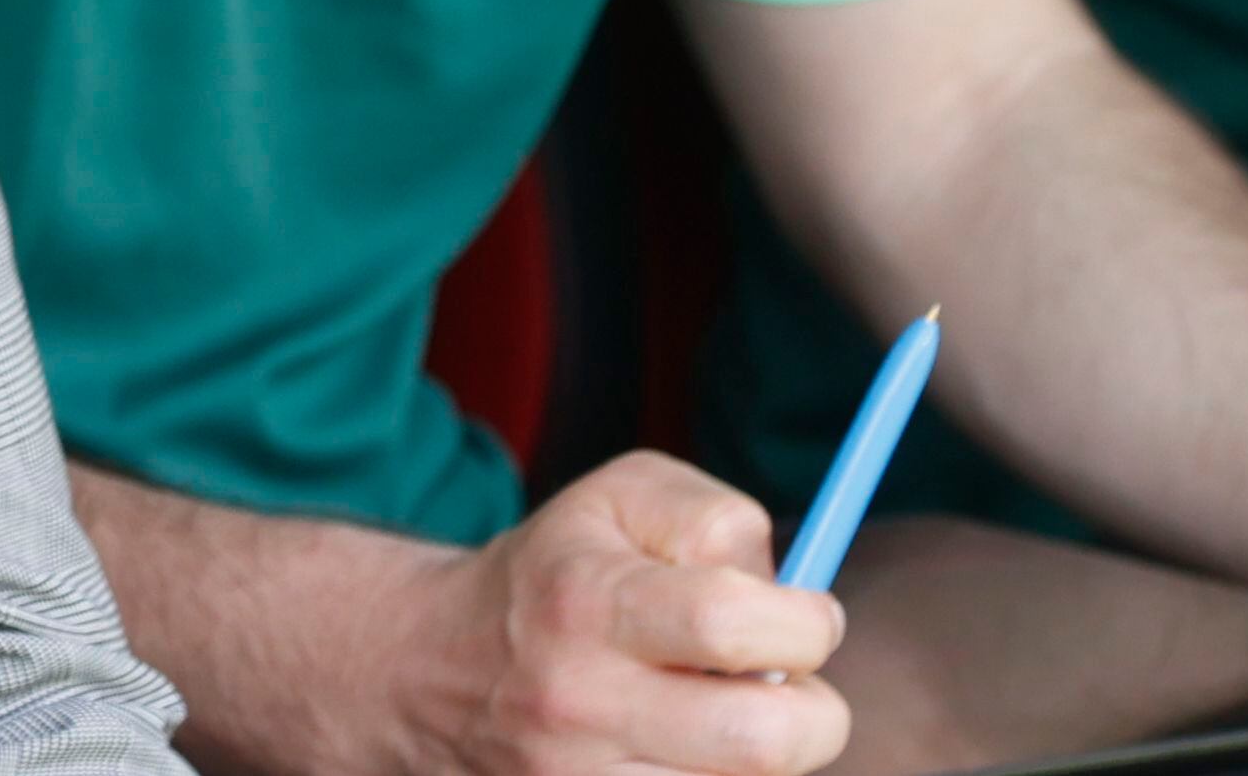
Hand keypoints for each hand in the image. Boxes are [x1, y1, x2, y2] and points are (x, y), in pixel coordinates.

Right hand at [397, 452, 850, 775]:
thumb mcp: (622, 498)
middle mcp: (581, 703)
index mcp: (590, 601)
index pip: (732, 624)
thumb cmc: (557, 572)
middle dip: (815, 716)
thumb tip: (791, 595)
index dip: (807, 623)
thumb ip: (716, 521)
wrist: (432, 668)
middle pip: (761, 743)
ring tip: (719, 716)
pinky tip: (688, 751)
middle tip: (794, 688)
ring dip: (757, 759)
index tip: (811, 616)